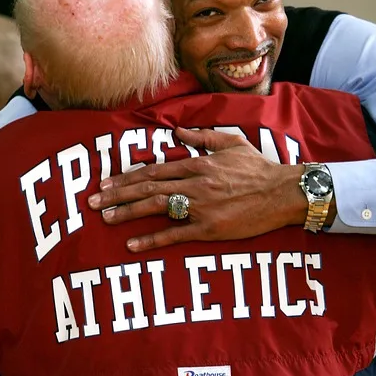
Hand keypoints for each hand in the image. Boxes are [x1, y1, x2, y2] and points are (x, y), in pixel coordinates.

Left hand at [88, 127, 306, 251]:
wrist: (283, 192)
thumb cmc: (259, 168)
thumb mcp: (232, 143)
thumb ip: (203, 137)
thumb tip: (178, 131)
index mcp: (198, 164)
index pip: (154, 170)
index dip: (126, 177)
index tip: (105, 182)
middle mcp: (194, 184)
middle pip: (147, 187)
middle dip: (117, 194)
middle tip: (91, 201)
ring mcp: (201, 206)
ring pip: (155, 207)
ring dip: (127, 213)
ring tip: (104, 218)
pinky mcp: (209, 228)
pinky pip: (175, 234)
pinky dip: (152, 240)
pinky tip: (132, 245)